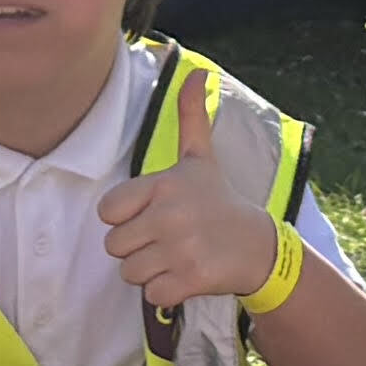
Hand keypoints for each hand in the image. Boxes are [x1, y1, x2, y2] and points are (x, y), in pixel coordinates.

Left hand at [97, 78, 285, 312]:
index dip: (124, 216)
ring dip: (148, 270)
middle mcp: (170, 215)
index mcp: (164, 185)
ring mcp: (180, 249)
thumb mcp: (200, 158)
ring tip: (175, 255)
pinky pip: (151, 295)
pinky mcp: (190, 279)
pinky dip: (165, 291)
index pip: (107, 211)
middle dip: (136, 247)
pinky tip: (185, 274)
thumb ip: (190, 116)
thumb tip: (197, 71)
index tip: (150, 213)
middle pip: (114, 246)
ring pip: (129, 272)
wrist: (258, 245)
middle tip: (165, 238)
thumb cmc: (219, 199)